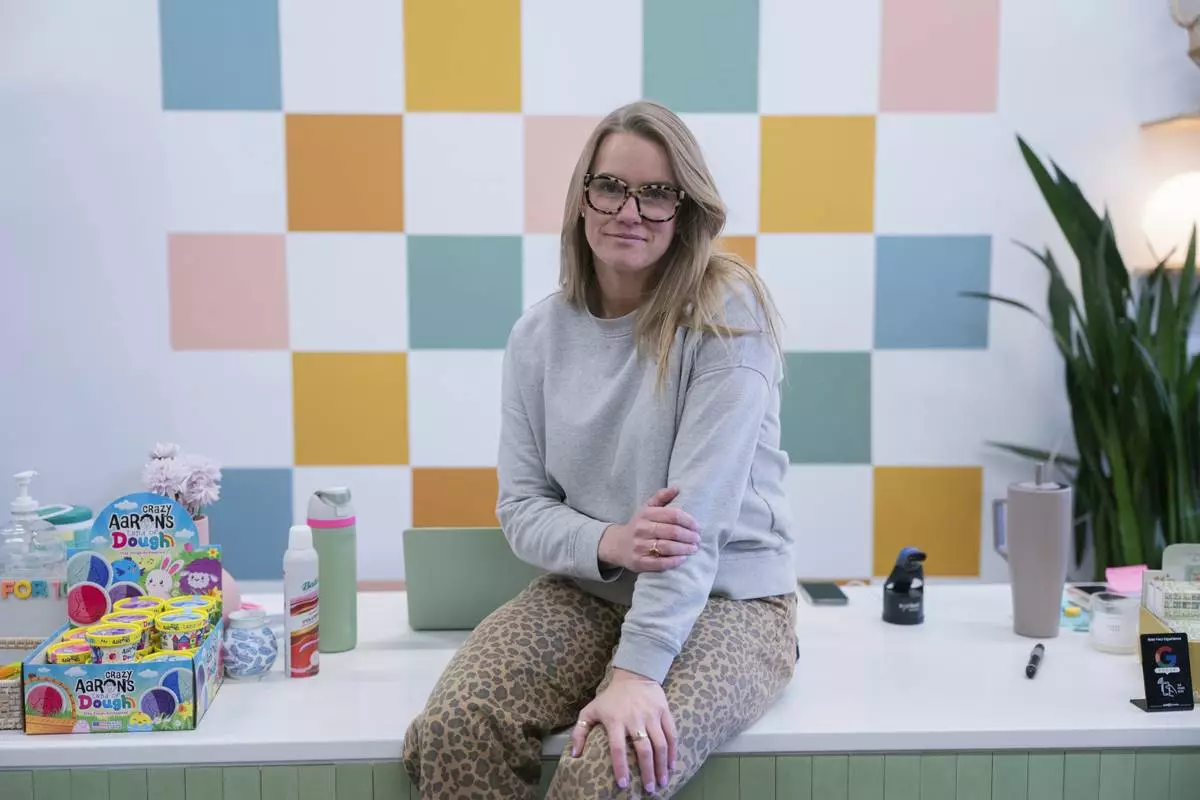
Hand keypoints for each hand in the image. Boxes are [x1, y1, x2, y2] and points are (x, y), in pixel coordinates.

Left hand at [570, 669, 677, 793]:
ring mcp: (651, 715)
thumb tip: (574, 755)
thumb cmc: (611, 697)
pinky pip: (672, 734)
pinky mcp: (664, 711)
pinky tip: (672, 765)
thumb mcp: (590, 710)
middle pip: (644, 749)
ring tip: (662, 782)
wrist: (634, 674)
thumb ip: (580, 732)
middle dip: (648, 772)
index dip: (620, 767)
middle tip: (649, 790)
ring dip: (662, 765)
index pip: (618, 748)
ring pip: (660, 744)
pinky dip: (673, 751)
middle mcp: (635, 718)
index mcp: (615, 720)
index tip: (623, 784)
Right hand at [598, 488, 699, 572]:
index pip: (673, 515)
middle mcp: (642, 529)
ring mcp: (640, 546)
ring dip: (684, 548)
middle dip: (689, 536)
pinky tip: (683, 559)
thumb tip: (677, 488)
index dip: (688, 521)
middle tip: (698, 539)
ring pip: (667, 547)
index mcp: (646, 514)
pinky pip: (660, 563)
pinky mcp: (639, 562)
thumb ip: (661, 497)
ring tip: (694, 548)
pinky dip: (674, 561)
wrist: (617, 545)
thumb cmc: (639, 526)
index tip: (697, 526)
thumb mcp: (646, 509)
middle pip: (672, 532)